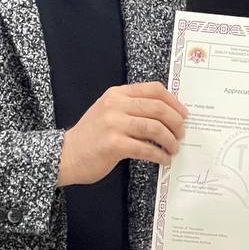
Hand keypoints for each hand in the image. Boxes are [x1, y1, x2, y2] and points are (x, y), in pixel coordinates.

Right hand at [58, 82, 187, 185]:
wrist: (65, 154)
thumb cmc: (91, 135)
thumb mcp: (109, 111)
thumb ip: (132, 108)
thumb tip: (167, 115)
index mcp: (117, 94)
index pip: (154, 89)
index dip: (174, 102)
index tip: (183, 114)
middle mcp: (115, 105)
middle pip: (158, 108)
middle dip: (175, 122)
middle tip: (181, 134)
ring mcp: (113, 124)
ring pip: (154, 128)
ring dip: (170, 140)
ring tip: (173, 148)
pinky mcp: (113, 145)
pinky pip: (146, 148)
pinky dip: (159, 155)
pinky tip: (162, 159)